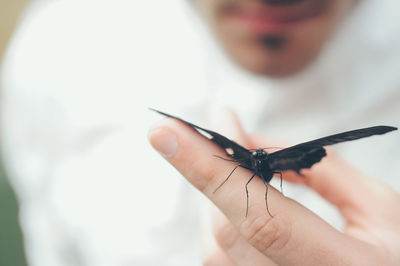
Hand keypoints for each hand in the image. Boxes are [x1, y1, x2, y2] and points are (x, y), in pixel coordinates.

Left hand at [148, 109, 399, 265]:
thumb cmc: (396, 255)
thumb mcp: (379, 207)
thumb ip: (314, 169)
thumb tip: (252, 141)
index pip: (259, 214)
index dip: (209, 170)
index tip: (167, 132)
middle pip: (226, 229)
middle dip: (210, 171)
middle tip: (204, 131)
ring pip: (215, 247)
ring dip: (214, 197)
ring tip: (229, 165)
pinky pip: (221, 260)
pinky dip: (221, 221)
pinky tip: (234, 200)